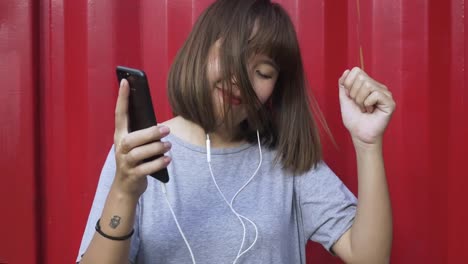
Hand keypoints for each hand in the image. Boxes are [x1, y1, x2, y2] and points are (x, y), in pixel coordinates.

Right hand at [112, 79, 171, 197]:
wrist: (126, 187)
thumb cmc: (135, 161)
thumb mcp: (136, 145)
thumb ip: (143, 134)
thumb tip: (160, 125)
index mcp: (120, 136)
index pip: (119, 114)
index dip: (122, 98)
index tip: (125, 81)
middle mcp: (120, 148)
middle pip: (133, 138)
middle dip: (150, 133)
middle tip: (166, 130)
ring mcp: (125, 163)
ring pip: (140, 153)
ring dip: (157, 148)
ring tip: (168, 146)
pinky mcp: (133, 175)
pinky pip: (147, 168)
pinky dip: (159, 163)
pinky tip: (168, 159)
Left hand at [338, 67, 395, 145]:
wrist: (359, 134)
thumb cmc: (353, 119)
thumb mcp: (344, 99)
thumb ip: (344, 84)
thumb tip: (347, 70)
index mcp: (367, 84)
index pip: (356, 71)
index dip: (348, 83)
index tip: (350, 97)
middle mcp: (377, 86)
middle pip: (361, 77)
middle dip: (354, 94)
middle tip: (359, 105)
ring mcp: (385, 94)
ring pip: (367, 85)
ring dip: (360, 100)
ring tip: (364, 109)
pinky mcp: (390, 102)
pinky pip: (375, 94)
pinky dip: (368, 104)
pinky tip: (371, 111)